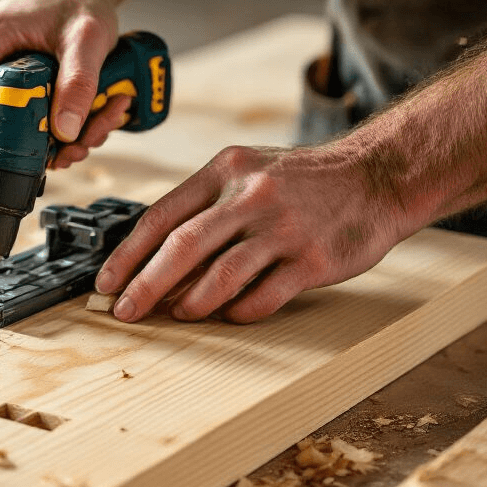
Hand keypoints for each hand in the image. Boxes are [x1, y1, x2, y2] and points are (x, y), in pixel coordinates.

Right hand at [0, 0, 132, 172]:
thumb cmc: (78, 2)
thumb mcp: (89, 38)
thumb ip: (80, 82)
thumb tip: (66, 131)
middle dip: (12, 144)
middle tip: (53, 161)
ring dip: (31, 137)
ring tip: (75, 142)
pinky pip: (3, 105)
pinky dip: (33, 123)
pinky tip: (66, 127)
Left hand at [94, 144, 408, 323]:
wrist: (379, 176)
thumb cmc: (302, 181)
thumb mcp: (247, 171)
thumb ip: (203, 207)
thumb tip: (152, 258)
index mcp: (226, 170)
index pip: (161, 216)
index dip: (127, 255)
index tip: (107, 282)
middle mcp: (252, 196)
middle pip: (182, 247)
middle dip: (144, 285)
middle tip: (124, 311)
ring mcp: (284, 229)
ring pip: (220, 276)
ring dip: (190, 303)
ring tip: (177, 314)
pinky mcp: (313, 261)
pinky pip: (262, 297)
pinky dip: (238, 312)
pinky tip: (227, 316)